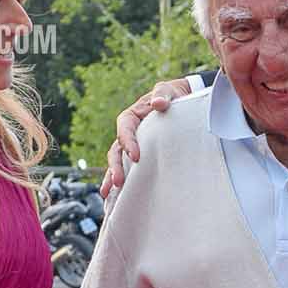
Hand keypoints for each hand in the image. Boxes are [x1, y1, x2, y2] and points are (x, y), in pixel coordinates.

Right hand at [102, 80, 192, 195]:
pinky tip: (113, 197)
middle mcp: (128, 132)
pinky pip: (127, 169)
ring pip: (117, 162)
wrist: (180, 101)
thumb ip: (163, 94)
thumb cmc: (172, 95)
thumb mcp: (168, 90)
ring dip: (112, 177)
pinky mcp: (139, 156)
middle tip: (119, 181)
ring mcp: (132, 146)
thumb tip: (158, 103)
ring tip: (108, 193)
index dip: (128, 142)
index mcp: (132, 116)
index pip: (125, 129)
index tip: (136, 156)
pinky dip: (120, 182)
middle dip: (115, 166)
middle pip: (116, 149)